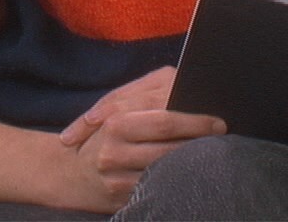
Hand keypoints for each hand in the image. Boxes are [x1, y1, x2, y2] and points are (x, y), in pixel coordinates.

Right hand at [58, 66, 226, 206]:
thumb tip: (187, 88)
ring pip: (166, 171)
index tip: (218, 121)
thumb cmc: (101, 130)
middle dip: (200, 142)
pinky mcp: (121, 199)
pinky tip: (188, 173)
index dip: (195, 121)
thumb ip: (148, 92)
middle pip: (169, 148)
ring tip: (210, 153)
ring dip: (192, 162)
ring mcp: (117, 178)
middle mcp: (114, 151)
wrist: (66, 170)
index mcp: (116, 121)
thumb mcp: (117, 102)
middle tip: (221, 135)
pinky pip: (156, 189)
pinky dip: (175, 180)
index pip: (165, 121)